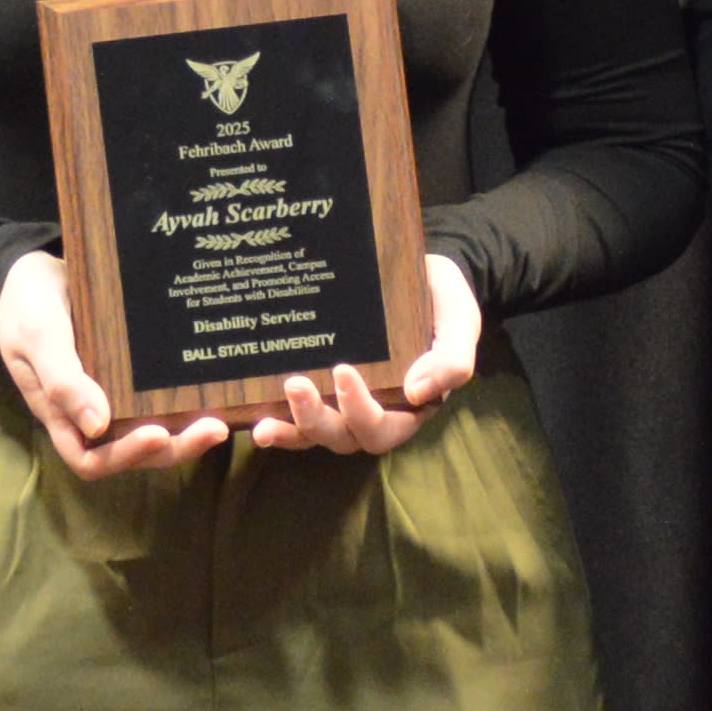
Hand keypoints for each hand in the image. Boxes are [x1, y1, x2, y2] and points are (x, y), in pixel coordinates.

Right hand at [0, 244, 240, 475]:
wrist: (33, 271)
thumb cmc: (28, 305)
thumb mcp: (39, 336)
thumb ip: (61, 379)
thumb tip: (97, 427)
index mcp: (61, 414)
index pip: (92, 459)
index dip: (125, 456)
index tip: (158, 434)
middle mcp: (90, 413)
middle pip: (133, 452)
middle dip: (173, 447)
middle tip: (214, 429)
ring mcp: (112, 394)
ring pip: (151, 429)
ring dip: (185, 431)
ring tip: (221, 419)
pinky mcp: (131, 374)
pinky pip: (157, 398)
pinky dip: (183, 401)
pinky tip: (211, 388)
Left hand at [265, 258, 483, 455]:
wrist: (420, 272)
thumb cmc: (442, 301)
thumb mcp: (459, 323)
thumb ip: (450, 359)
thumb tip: (417, 392)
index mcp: (410, 406)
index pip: (384, 427)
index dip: (360, 412)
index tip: (343, 371)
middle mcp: (373, 412)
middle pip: (343, 438)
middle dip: (316, 420)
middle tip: (295, 385)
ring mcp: (341, 403)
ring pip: (314, 435)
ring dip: (290, 430)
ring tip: (263, 422)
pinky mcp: (318, 387)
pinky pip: (295, 415)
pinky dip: (276, 420)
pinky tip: (252, 418)